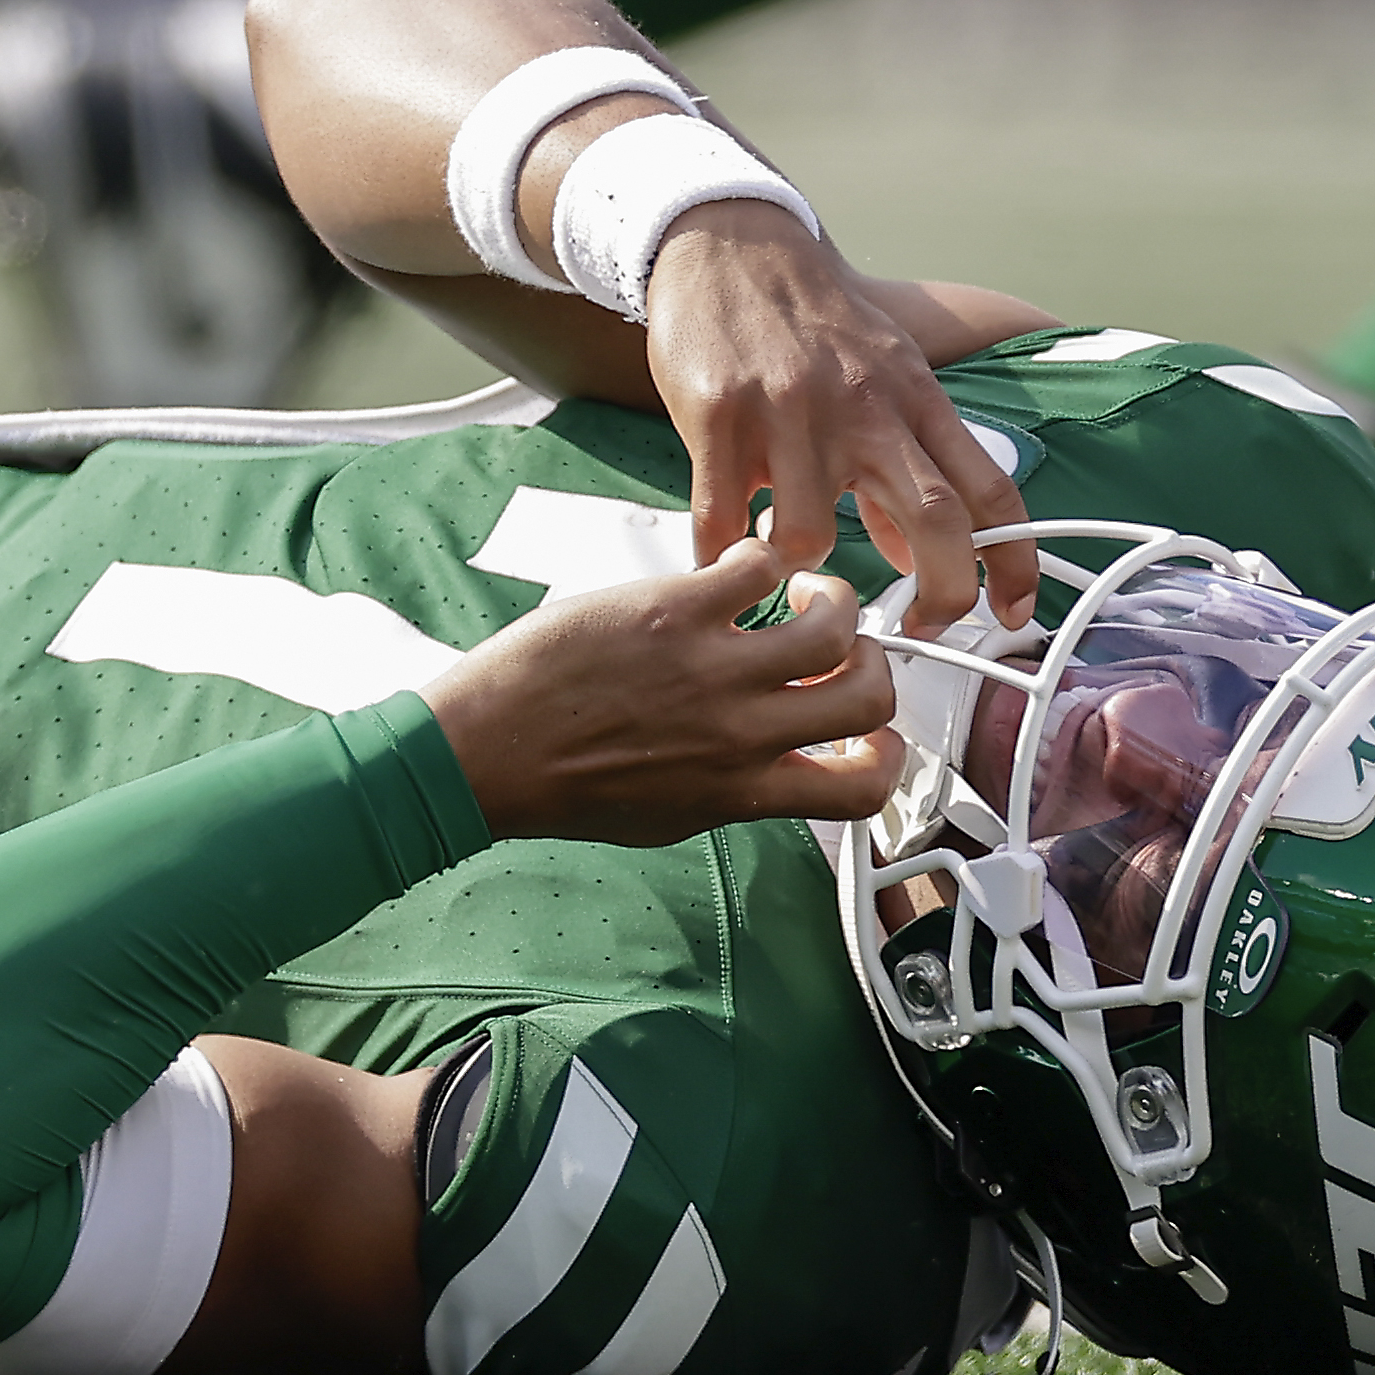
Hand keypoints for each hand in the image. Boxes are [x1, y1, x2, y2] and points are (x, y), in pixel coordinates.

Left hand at [422, 541, 902, 847]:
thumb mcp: (673, 814)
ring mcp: (713, 669)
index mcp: (744, 790)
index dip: (886, 759)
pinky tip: (739, 569)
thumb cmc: (564, 785)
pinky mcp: (677, 610)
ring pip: (833, 624)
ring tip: (806, 593)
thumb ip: (740, 789)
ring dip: (833, 601)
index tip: (871, 736)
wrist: (487, 751)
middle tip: (841, 649)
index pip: (861, 788)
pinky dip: (762, 560)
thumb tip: (780, 769)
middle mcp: (741, 734)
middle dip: (871, 666)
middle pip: (870, 696)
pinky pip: (759, 567)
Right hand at [644, 213, 1036, 632]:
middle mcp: (865, 407)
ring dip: (798, 570)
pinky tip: (721, 558)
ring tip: (782, 564)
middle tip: (916, 631)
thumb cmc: (811, 318)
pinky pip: (721, 519)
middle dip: (940, 594)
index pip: (989, 488)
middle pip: (934, 519)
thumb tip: (911, 554)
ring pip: (812, 537)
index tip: (1011, 612)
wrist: (728, 241)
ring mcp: (791, 412)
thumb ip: (904, 461)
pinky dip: (722, 559)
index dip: (1012, 561)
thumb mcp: (881, 376)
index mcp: (914, 398)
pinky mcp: (720, 414)